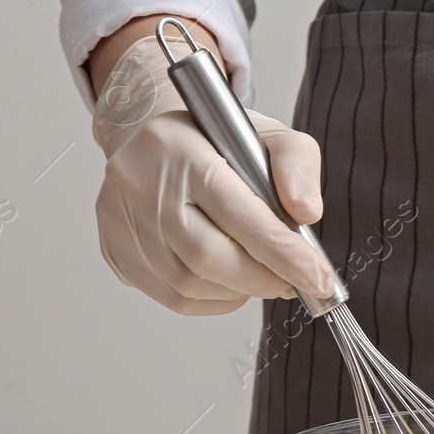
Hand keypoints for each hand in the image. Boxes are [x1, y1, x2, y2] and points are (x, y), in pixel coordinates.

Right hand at [91, 36, 334, 314]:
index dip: (282, 253)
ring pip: (189, 283)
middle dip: (264, 278)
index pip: (237, 213)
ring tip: (263, 273)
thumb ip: (297, 167)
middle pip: (208, 256)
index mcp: (180, 148)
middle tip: (297, 281)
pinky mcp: (114, 250)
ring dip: (240, 289)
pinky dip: (213, 298)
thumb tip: (307, 214)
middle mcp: (139, 182)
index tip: (318, 278)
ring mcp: (120, 220)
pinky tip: (230, 279)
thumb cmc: (216, 141)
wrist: (154, 138)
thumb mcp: (268, 136)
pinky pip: (172, 296)